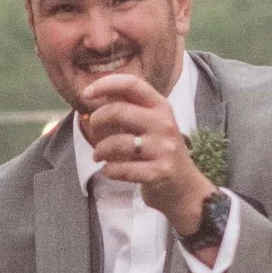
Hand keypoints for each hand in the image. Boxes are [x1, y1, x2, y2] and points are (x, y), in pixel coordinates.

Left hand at [74, 67, 206, 230]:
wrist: (185, 188)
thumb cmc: (160, 151)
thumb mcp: (151, 122)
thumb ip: (129, 106)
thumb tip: (96, 90)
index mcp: (161, 106)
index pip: (132, 84)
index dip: (105, 84)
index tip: (86, 93)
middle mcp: (164, 124)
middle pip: (118, 111)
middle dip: (97, 120)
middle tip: (93, 130)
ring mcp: (164, 149)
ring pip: (116, 142)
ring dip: (100, 150)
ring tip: (99, 155)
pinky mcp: (159, 172)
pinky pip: (121, 169)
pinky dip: (109, 170)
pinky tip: (111, 170)